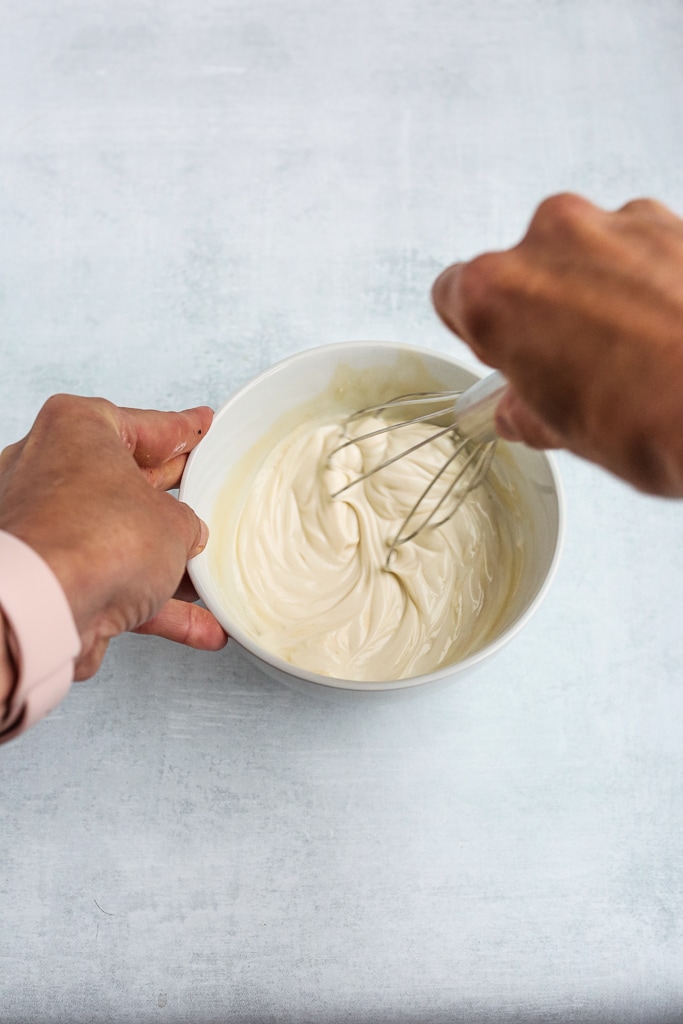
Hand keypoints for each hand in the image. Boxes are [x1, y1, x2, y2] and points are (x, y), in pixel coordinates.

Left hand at [0, 395, 227, 679]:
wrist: (42, 608)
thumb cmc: (94, 539)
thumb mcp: (174, 521)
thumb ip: (186, 524)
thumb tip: (185, 537)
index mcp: (76, 429)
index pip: (145, 426)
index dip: (180, 430)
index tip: (199, 425)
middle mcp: (49, 469)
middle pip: (127, 483)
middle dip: (171, 501)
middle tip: (204, 497)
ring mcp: (42, 526)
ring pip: (117, 539)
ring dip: (165, 564)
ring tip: (206, 577)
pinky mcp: (44, 575)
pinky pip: (108, 583)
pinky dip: (151, 603)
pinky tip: (197, 625)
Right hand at [432, 194, 682, 494]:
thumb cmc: (654, 420)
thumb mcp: (565, 433)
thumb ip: (529, 408)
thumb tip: (523, 407)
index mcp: (497, 291)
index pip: (453, 294)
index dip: (479, 332)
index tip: (502, 357)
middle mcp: (549, 239)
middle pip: (524, 269)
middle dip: (544, 312)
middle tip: (574, 367)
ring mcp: (616, 223)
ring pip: (586, 254)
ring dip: (599, 293)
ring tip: (632, 353)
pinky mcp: (675, 221)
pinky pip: (642, 248)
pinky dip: (648, 281)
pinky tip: (668, 330)